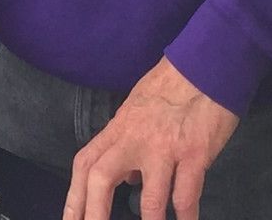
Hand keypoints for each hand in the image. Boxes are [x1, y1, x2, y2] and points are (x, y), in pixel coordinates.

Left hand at [63, 57, 238, 219]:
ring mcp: (164, 148)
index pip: (86, 162)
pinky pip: (186, 195)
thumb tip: (126, 179)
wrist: (201, 67)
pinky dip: (187, 216)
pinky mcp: (194, 154)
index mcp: (119, 128)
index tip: (71, 219)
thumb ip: (127, 142)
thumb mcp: (137, 110)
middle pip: (101, 178)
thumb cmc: (169, 87)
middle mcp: (135, 139)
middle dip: (94, 212)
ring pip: (148, 197)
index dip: (74, 195)